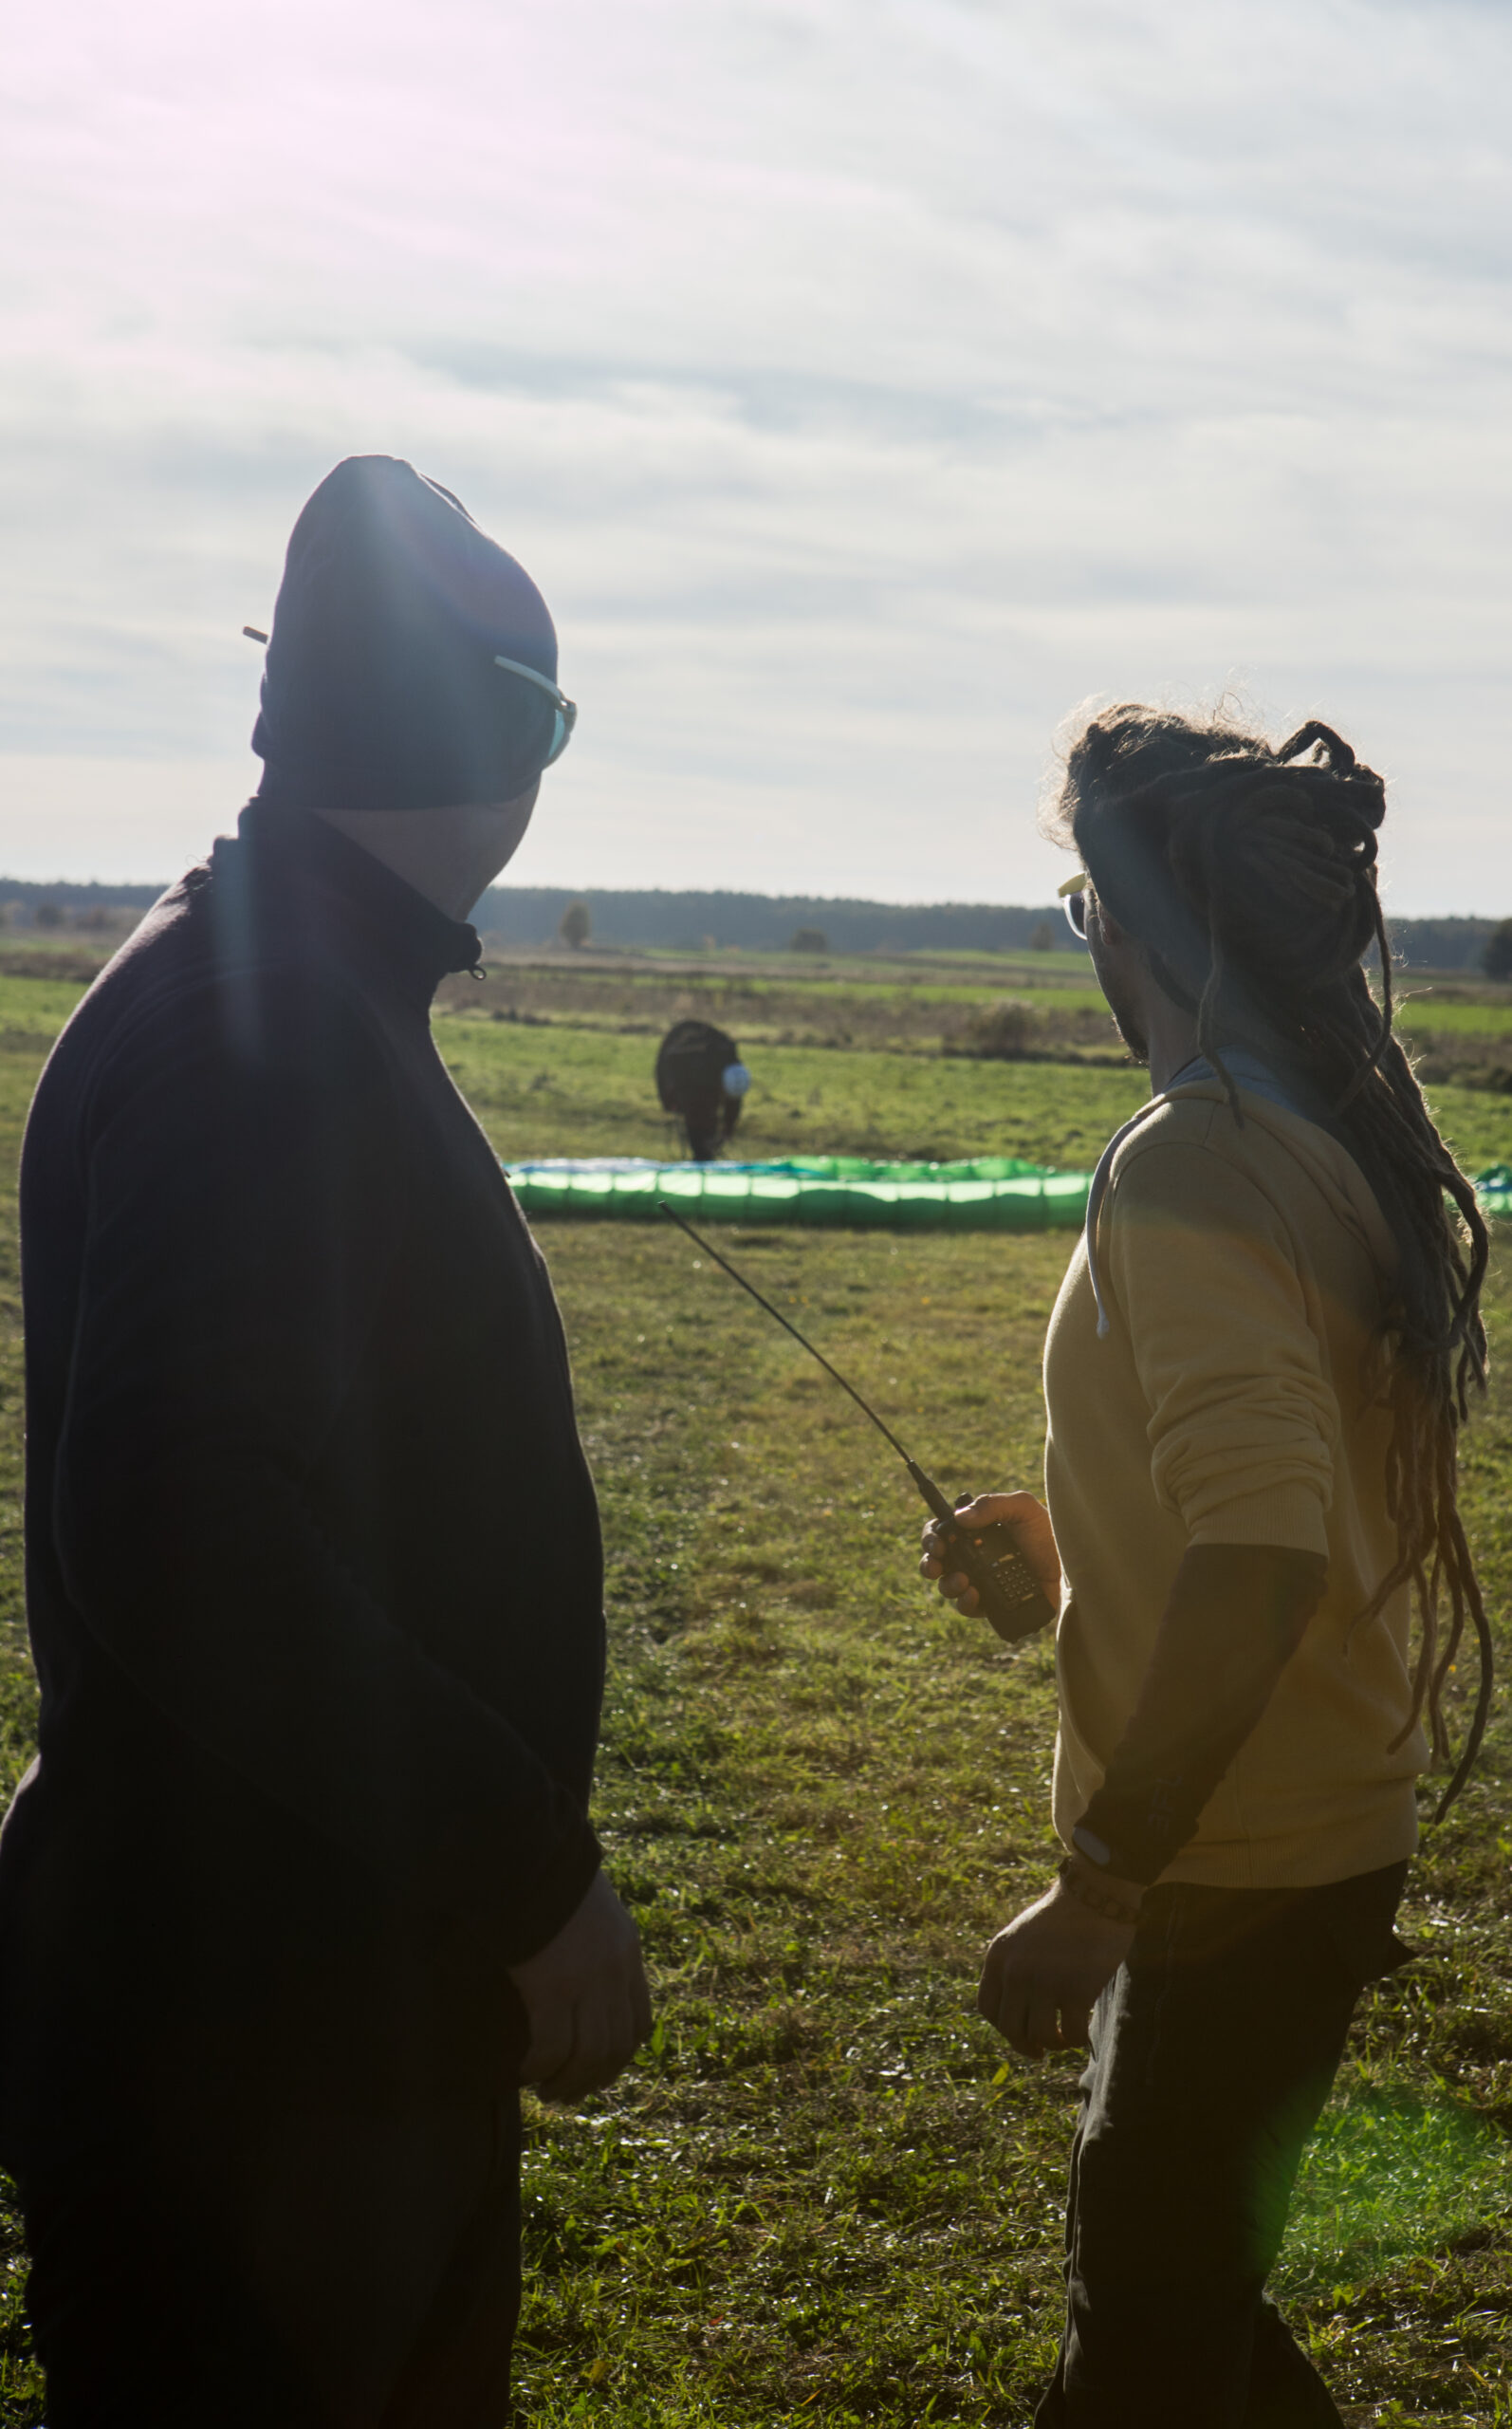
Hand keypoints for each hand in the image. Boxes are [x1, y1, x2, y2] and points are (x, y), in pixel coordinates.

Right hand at [508, 1869, 652, 2102]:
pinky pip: (551, 2048)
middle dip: (594, 2079)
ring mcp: (586, 1982)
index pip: (639, 2022)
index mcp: (627, 1950)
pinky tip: (525, 2072)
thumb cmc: (550, 1871)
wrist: (532, 1853)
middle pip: (616, 2047)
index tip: (599, 2071)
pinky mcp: (551, 1988)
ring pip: (587, 2056)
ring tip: (547, 2093)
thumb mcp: (590, 1902)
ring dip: (567, 2083)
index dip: (620, 2056)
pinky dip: (540, 2067)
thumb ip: (594, 1934)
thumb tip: (578, 1956)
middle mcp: (614, 1972)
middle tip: (568, 2094)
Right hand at [920, 1491, 1061, 1616]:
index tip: (937, 1544)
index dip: (931, 1538)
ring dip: (947, 1585)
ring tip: (963, 1581)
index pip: (941, 1532)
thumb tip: (960, 1517)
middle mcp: (973, 1557)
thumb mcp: (1023, 1508)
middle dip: (930, 1564)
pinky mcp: (992, 1603)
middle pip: (937, 1562)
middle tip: (938, 1566)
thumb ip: (992, 1505)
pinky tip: (974, 1596)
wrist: (1072, 1568)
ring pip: (948, 1587)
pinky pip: (968, 1607)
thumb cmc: (1049, 1534)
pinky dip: (965, 1603)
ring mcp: (981, 1582)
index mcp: (976, 1532)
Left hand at [977, 1881, 1133, 2057]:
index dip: (1003, 2028)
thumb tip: (1018, 2012)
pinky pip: (1070, 2034)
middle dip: (1026, 2044)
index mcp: (999, 1956)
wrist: (1095, 1894)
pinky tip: (1081, 2034)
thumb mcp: (1023, 1937)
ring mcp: (1044, 1981)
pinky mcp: (1075, 1990)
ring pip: (1039, 2036)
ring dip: (1053, 2044)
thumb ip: (1014, 1968)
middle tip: (1041, 2051)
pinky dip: (1076, 2040)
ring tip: (1065, 2039)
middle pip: (1010, 2027)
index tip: (1019, 2034)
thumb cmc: (1064, 1918)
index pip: (987, 2008)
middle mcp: (1015, 1970)